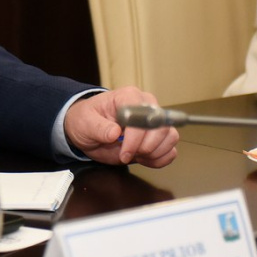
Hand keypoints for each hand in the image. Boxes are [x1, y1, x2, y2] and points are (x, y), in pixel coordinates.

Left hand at [63, 86, 178, 167]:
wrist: (88, 131)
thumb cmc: (87, 121)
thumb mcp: (85, 123)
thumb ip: (99, 127)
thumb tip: (114, 133)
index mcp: (129, 97)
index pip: (144, 115)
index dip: (136, 137)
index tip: (124, 152)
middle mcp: (147, 106)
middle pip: (162, 128)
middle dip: (145, 147)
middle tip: (126, 155)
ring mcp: (155, 122)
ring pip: (170, 138)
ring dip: (153, 153)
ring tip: (134, 156)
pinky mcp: (158, 138)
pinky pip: (171, 150)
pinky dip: (159, 159)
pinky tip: (142, 159)